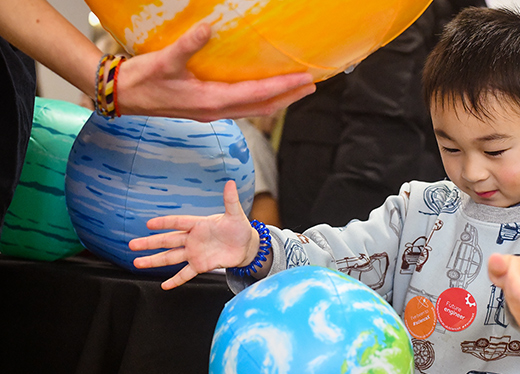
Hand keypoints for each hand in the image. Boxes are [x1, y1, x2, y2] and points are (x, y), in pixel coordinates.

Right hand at [117, 24, 315, 121]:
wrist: (121, 97)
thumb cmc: (142, 80)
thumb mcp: (164, 60)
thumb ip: (187, 45)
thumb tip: (208, 28)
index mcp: (211, 101)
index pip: (257, 95)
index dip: (283, 87)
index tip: (305, 80)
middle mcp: (216, 111)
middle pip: (263, 107)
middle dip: (289, 97)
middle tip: (312, 86)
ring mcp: (212, 112)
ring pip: (254, 110)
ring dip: (278, 100)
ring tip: (296, 90)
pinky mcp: (207, 110)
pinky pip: (242, 107)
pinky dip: (260, 100)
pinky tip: (264, 91)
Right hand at [129, 180, 255, 289]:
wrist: (247, 246)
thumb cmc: (239, 228)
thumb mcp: (235, 214)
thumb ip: (230, 200)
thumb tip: (230, 182)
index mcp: (198, 224)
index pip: (178, 222)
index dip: (165, 223)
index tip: (149, 224)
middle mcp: (192, 239)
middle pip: (167, 240)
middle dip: (150, 243)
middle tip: (132, 245)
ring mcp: (194, 253)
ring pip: (170, 257)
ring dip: (154, 260)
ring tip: (138, 262)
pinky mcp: (201, 265)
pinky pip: (186, 274)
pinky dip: (176, 280)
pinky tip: (164, 286)